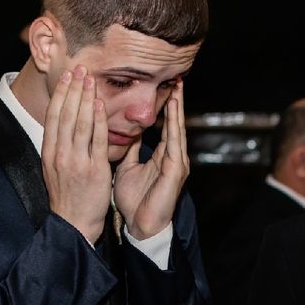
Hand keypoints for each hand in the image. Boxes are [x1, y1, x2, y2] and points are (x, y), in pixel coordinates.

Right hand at [41, 65, 111, 242]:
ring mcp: (76, 161)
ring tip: (90, 79)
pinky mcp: (94, 169)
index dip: (60, 94)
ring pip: (80, 123)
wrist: (74, 222)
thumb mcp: (54, 167)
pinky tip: (101, 104)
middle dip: (73, 89)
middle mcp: (60, 154)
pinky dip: (99, 120)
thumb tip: (64, 121)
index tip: (67, 77)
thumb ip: (59, 145)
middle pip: (66, 114)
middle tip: (80, 68)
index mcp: (50, 152)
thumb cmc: (67, 195)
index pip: (54, 116)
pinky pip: (97, 139)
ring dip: (86, 98)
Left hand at [113, 80, 189, 239]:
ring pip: (178, 130)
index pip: (165, 126)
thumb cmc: (135, 200)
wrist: (140, 226)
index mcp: (162, 156)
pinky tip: (173, 113)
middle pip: (175, 124)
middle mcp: (173, 157)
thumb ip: (130, 149)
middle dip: (176, 102)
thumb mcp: (129, 167)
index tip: (165, 87)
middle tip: (177, 79)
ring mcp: (177, 163)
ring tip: (178, 90)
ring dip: (178, 110)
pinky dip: (173, 127)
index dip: (165, 107)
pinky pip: (175, 144)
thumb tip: (126, 131)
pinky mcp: (176, 171)